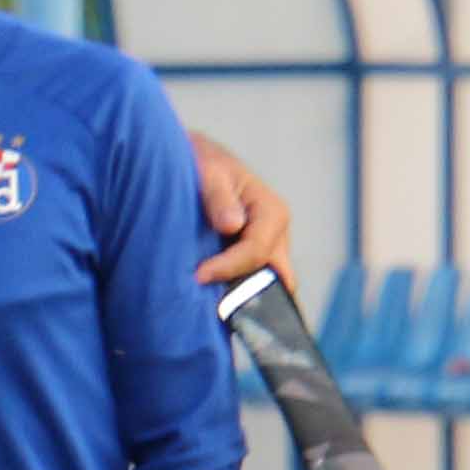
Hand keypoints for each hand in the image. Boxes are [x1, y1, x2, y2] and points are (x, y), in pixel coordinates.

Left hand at [188, 132, 296, 295]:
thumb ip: (219, 198)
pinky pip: (249, 281)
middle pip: (273, 277)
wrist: (194, 162)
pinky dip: (234, 292)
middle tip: (213, 307)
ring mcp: (266, 246)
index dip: (228, 267)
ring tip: (210, 307)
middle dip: (249, 295)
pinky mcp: (250, 255)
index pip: (257, 251)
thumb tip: (232, 225)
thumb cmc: (202, 163)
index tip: (197, 275)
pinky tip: (210, 301)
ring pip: (264, 283)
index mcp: (272, 212)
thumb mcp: (208, 172)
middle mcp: (276, 232)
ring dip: (240, 296)